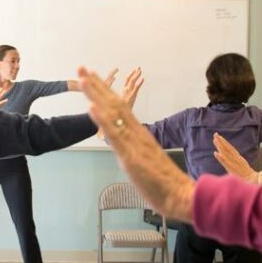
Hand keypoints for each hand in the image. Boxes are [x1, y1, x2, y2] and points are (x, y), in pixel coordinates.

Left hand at [78, 65, 194, 220]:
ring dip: (96, 95)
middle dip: (96, 85)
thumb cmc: (163, 183)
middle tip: (82, 67)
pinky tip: (91, 107)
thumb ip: (134, 151)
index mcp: (138, 133)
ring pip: (112, 113)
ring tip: (84, 78)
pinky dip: (102, 120)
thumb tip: (124, 149)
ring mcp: (133, 142)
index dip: (104, 92)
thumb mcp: (144, 162)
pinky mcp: (130, 155)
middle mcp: (135, 132)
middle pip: (113, 103)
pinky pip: (114, 134)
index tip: (92, 78)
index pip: (119, 107)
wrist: (179, 195)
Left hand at [212, 133, 261, 183]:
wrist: (253, 180)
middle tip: (215, 134)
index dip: (225, 142)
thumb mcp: (241, 166)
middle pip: (228, 148)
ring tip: (215, 140)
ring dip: (220, 146)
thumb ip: (236, 162)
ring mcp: (234, 163)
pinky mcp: (232, 169)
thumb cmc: (246, 175)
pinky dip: (221, 157)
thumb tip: (230, 159)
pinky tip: (215, 153)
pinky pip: (226, 162)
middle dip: (221, 141)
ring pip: (226, 153)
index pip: (231, 148)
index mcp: (238, 158)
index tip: (219, 136)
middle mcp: (237, 158)